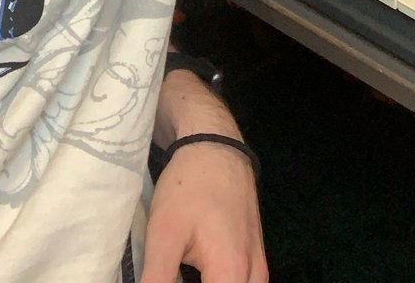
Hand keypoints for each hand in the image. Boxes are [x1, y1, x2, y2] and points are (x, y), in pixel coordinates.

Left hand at [139, 137, 267, 282]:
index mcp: (231, 273)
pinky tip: (195, 274)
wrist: (215, 146)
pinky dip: (220, 282)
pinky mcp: (256, 255)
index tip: (168, 279)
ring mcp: (258, 266)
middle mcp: (253, 276)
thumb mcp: (164, 234)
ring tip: (182, 273)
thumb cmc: (188, 187)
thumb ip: (156, 279)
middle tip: (173, 275)